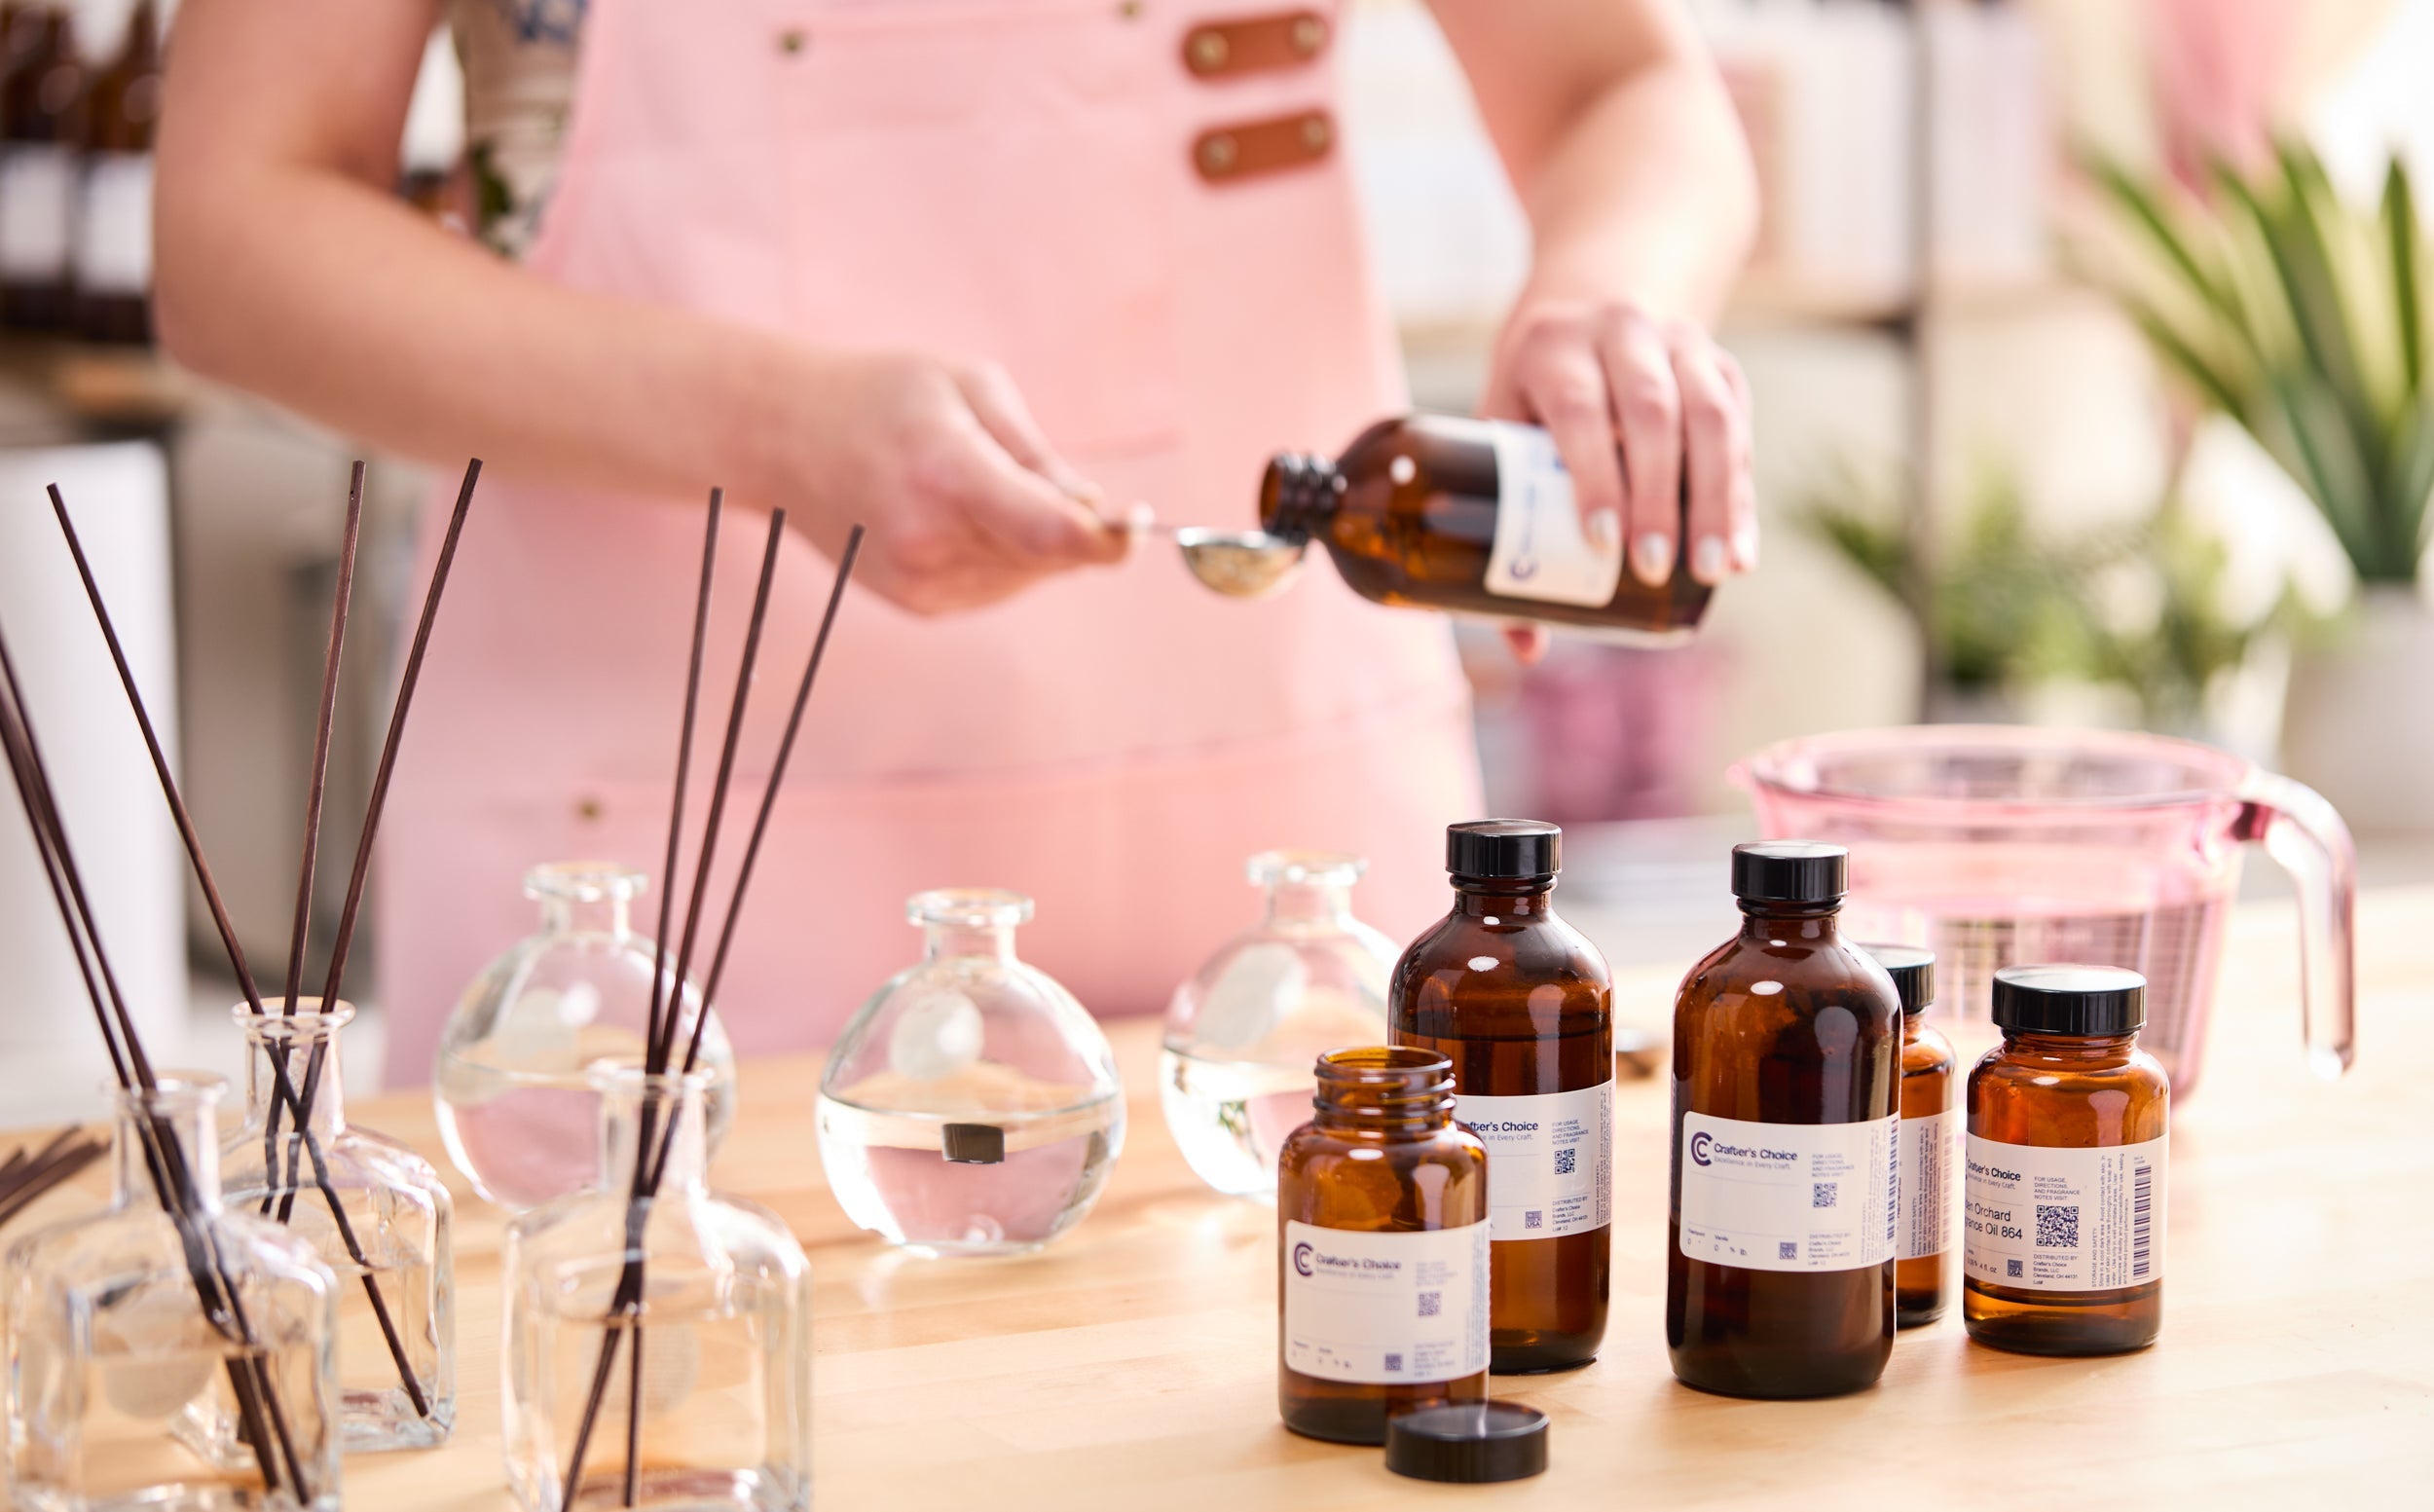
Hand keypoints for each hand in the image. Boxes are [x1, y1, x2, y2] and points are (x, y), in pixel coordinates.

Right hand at [762, 350, 1126, 614]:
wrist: (786, 438)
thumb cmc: (884, 397)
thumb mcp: (969, 386)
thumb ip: (1037, 452)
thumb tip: (1091, 510)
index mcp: (946, 475)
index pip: (1052, 535)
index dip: (1108, 538)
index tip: (1135, 520)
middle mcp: (931, 541)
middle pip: (1049, 558)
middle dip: (1071, 525)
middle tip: (1038, 474)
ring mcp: (920, 581)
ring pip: (1029, 576)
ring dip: (1034, 540)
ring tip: (978, 485)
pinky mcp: (917, 604)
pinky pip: (998, 586)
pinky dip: (1004, 556)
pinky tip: (961, 515)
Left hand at [1481, 298, 1756, 595]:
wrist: (1586, 313)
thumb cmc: (1531, 400)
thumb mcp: (1502, 436)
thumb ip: (1504, 531)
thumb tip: (1527, 647)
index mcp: (1553, 346)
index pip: (1579, 408)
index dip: (1594, 474)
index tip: (1600, 542)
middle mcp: (1620, 331)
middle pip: (1650, 413)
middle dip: (1658, 497)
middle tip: (1652, 569)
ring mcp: (1678, 342)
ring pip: (1709, 416)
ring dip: (1716, 499)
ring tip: (1711, 571)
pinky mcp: (1720, 365)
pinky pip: (1740, 429)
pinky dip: (1742, 495)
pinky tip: (1740, 551)